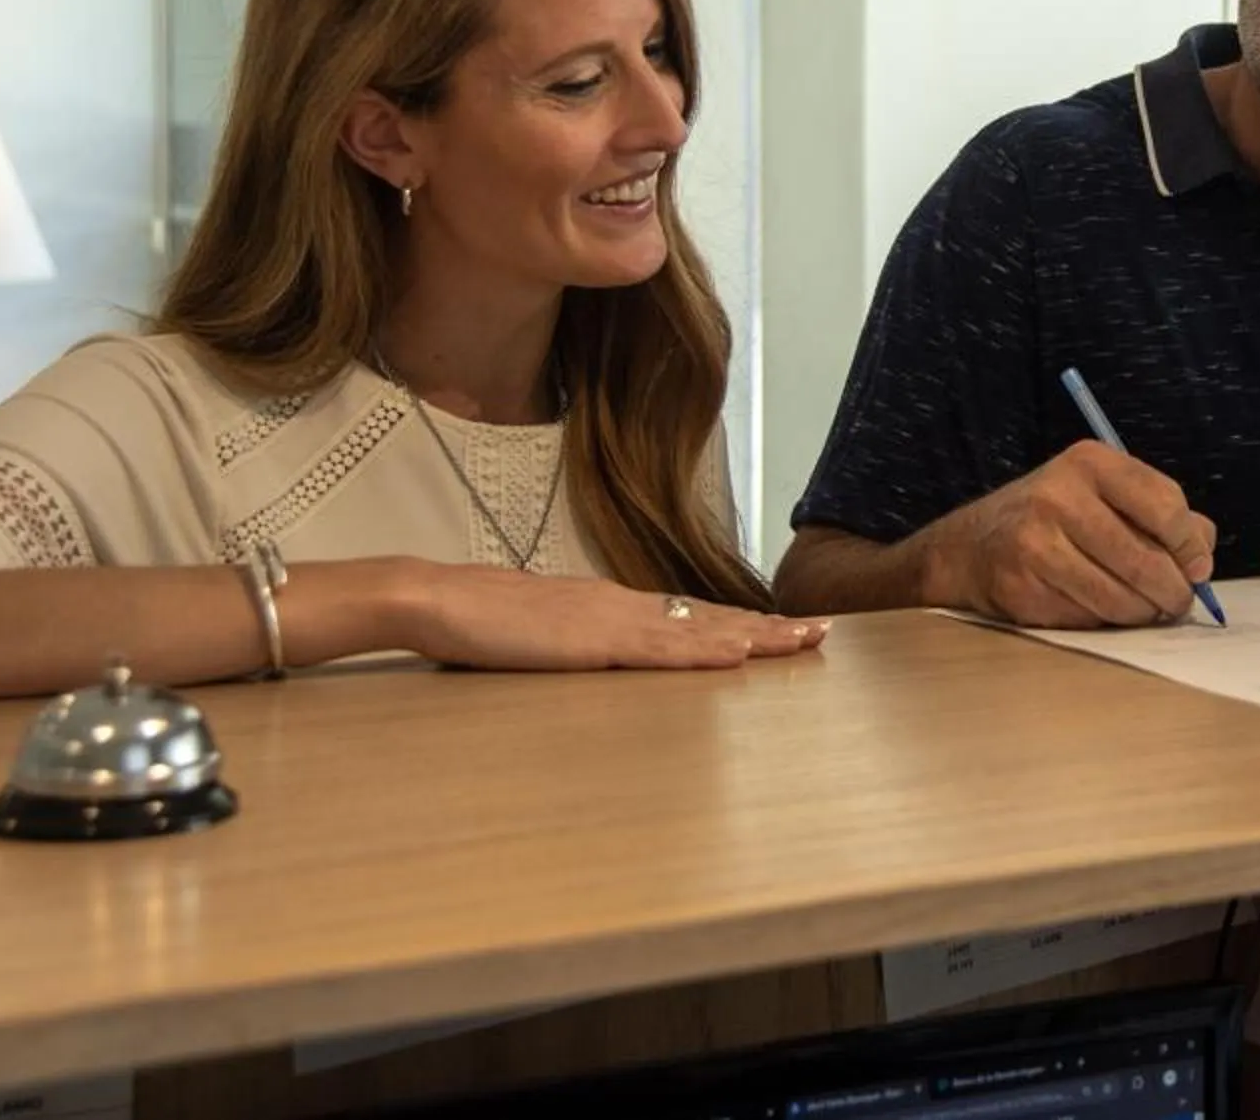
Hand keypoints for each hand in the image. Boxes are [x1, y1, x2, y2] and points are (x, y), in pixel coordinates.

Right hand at [404, 564, 826, 670]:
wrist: (439, 599)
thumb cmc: (481, 622)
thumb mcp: (543, 637)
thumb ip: (578, 645)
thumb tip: (604, 659)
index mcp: (611, 606)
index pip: (690, 615)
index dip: (737, 623)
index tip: (781, 628)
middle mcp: (623, 605)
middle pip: (709, 617)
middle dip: (767, 628)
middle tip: (820, 632)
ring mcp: (612, 620)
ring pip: (699, 629)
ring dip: (754, 637)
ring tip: (802, 641)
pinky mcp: (594, 641)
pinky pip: (661, 649)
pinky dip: (705, 652)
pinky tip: (737, 656)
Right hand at [921, 442, 1218, 628]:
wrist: (970, 546)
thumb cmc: (1054, 518)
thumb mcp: (1102, 492)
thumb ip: (1159, 513)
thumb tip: (1203, 555)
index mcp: (1090, 463)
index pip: (1165, 505)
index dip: (1191, 546)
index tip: (1198, 568)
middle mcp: (1060, 497)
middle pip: (1146, 561)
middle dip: (1173, 592)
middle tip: (1178, 602)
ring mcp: (1036, 544)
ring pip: (1121, 599)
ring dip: (1143, 614)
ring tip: (1145, 609)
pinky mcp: (1022, 588)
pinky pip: (1088, 619)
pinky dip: (1106, 623)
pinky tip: (1101, 610)